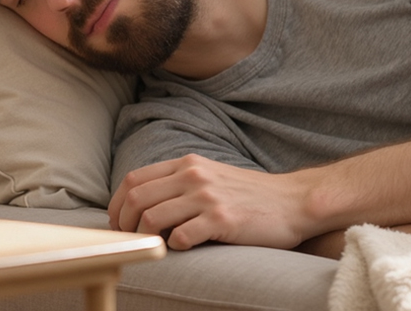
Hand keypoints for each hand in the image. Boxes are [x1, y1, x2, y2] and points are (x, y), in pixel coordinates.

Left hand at [107, 154, 314, 250]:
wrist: (293, 202)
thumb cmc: (249, 195)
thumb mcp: (210, 175)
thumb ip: (179, 182)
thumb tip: (141, 203)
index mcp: (187, 164)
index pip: (134, 179)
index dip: (117, 204)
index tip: (118, 223)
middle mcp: (193, 176)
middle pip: (136, 198)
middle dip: (123, 223)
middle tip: (128, 240)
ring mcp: (207, 197)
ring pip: (152, 218)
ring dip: (144, 237)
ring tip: (152, 246)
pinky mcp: (222, 220)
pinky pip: (180, 237)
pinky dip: (173, 247)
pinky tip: (183, 248)